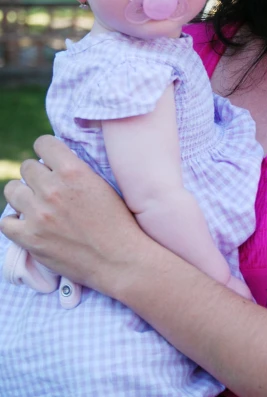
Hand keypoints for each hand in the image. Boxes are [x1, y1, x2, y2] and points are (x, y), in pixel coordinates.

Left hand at [0, 135, 141, 294]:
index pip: (43, 143)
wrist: (118, 259)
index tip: (50, 159)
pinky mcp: (30, 238)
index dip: (46, 150)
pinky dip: (15, 221)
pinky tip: (27, 222)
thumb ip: (75, 170)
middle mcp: (52, 189)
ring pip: (12, 190)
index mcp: (73, 171)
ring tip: (35, 203)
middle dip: (37, 174)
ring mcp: (38, 214)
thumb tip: (55, 161)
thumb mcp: (100, 183)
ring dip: (23, 194)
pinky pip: (5, 222)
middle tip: (48, 186)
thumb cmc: (116, 220)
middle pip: (26, 167)